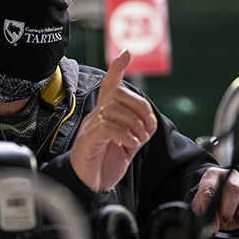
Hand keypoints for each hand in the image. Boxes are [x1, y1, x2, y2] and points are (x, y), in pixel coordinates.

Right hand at [70, 49, 157, 191]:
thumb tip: (150, 122)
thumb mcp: (127, 143)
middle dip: (140, 107)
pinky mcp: (88, 141)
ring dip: (135, 124)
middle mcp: (96, 117)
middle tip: (148, 128)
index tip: (126, 53)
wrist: (88, 185)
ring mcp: (90, 127)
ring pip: (114, 109)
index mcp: (105, 115)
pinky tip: (130, 144)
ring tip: (139, 140)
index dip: (117, 68)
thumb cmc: (104, 163)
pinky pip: (107, 127)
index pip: (110, 86)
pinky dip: (125, 134)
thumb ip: (138, 130)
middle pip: (118, 94)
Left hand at [191, 167, 238, 232]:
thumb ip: (203, 215)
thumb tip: (211, 227)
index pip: (210, 188)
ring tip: (235, 220)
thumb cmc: (212, 208)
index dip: (210, 207)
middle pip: (233, 188)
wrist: (223, 211)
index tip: (212, 225)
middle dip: (228, 210)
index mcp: (213, 177)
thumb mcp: (202, 210)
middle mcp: (232, 177)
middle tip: (224, 221)